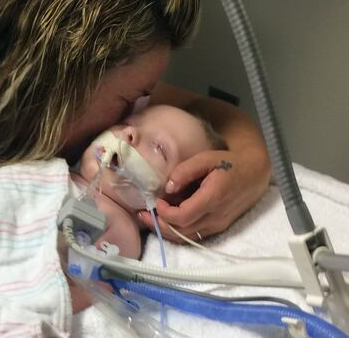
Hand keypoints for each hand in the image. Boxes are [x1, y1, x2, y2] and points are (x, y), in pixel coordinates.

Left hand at [137, 149, 269, 241]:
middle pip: (181, 231)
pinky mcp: (217, 228)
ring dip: (165, 230)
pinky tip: (164, 221)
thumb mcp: (206, 159)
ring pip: (186, 237)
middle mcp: (216, 216)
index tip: (156, 201)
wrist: (254, 174)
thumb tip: (167, 187)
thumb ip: (185, 171)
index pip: (183, 216)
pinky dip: (176, 231)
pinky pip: (193, 236)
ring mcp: (218, 225)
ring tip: (148, 218)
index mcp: (213, 198)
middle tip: (142, 214)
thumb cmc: (228, 163)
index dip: (165, 212)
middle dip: (158, 225)